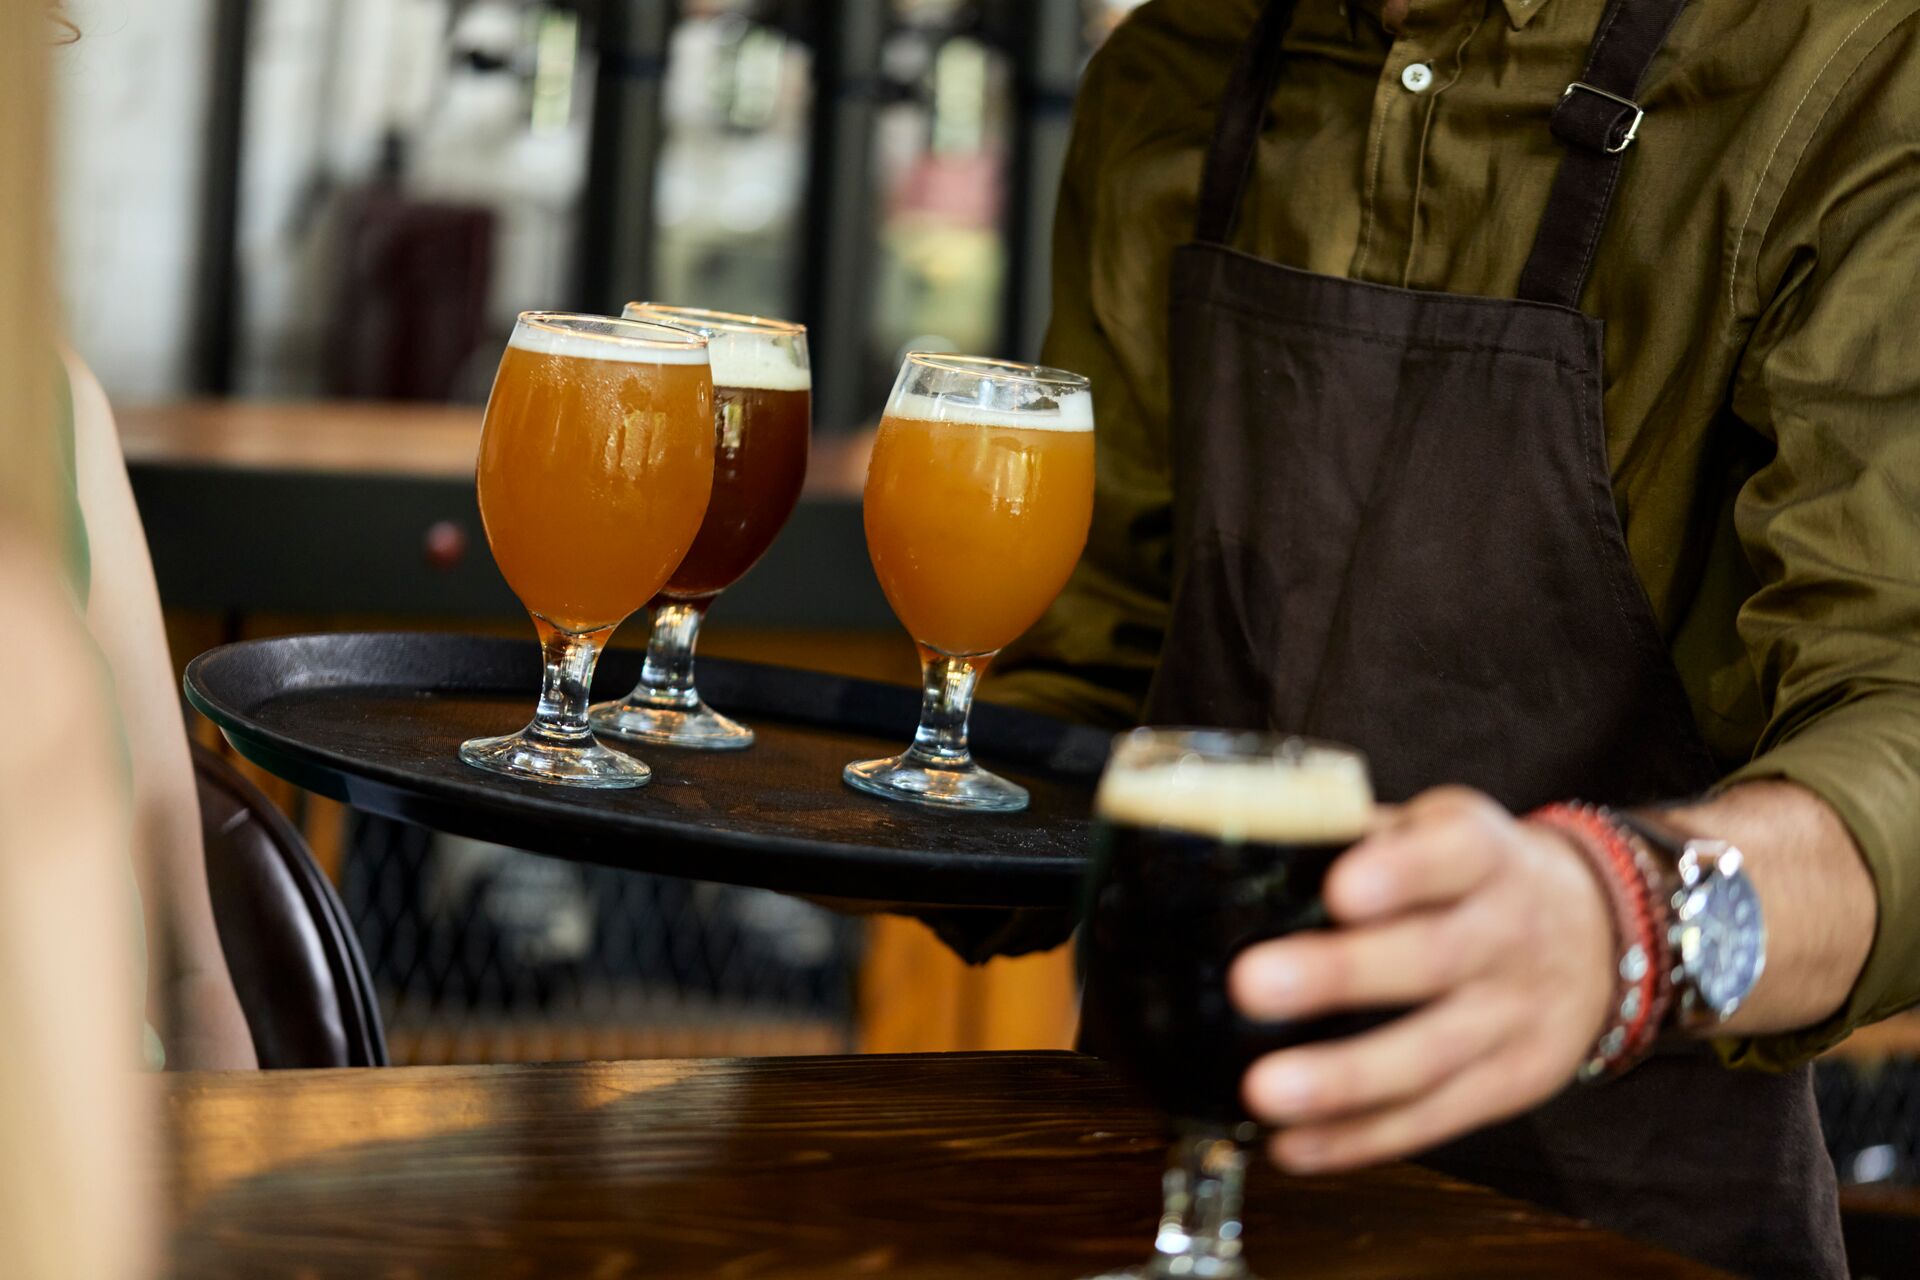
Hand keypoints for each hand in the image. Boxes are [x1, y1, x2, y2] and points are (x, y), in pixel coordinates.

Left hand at [1229, 787, 1614, 1172]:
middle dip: (1342, 974)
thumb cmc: (1474, 876)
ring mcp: (1516, 1016)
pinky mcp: (1512, 1082)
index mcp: (1486, 855)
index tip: (1341, 888)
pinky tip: (1293, 1143)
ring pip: (1432, 1054)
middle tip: (1252, 982)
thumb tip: (1251, 842)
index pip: (1456, 853)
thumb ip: (1360, 836)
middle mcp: (1510, 933)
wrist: (1598, 933)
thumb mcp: (1438, 830)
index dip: (1403, 870)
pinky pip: (1433, 1117)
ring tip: (1265, 1090)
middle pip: (1433, 957)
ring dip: (1343, 1079)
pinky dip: (1359, 1137)